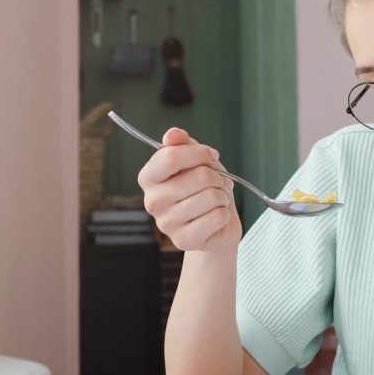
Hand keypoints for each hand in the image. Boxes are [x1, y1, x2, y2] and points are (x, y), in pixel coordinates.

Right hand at [137, 127, 240, 251]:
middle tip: (216, 184)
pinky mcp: (184, 240)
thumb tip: (173, 134)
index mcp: (149, 177)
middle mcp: (152, 201)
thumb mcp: (194, 160)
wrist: (213, 224)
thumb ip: (182, 144)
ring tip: (216, 200)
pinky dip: (225, 214)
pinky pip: (218, 216)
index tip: (211, 156)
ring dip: (222, 196)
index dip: (199, 153)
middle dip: (217, 177)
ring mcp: (166, 223)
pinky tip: (215, 217)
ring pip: (212, 197)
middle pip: (199, 177)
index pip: (171, 156)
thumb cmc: (202, 189)